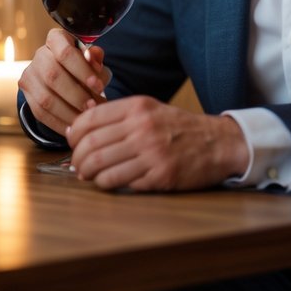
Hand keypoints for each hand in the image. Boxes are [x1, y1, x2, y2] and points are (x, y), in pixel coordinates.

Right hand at [17, 27, 110, 135]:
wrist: (64, 76)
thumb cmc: (83, 67)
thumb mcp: (93, 62)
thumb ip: (96, 60)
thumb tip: (95, 57)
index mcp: (57, 39)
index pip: (65, 51)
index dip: (82, 70)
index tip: (99, 86)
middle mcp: (40, 54)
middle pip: (53, 75)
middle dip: (76, 95)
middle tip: (93, 107)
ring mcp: (30, 74)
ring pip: (45, 98)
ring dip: (68, 112)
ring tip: (85, 119)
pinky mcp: (27, 93)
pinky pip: (40, 113)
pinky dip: (59, 123)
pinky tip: (74, 127)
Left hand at [66, 96, 247, 191]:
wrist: (217, 143)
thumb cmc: (177, 127)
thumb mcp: (149, 109)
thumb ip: (118, 115)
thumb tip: (79, 128)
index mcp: (137, 107)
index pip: (90, 119)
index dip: (74, 134)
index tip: (72, 142)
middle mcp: (142, 127)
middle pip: (91, 144)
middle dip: (77, 158)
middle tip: (77, 165)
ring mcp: (151, 152)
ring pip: (101, 165)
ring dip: (88, 174)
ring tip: (87, 175)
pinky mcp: (160, 174)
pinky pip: (119, 181)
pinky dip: (106, 184)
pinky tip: (106, 182)